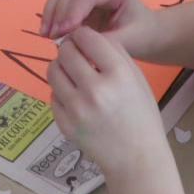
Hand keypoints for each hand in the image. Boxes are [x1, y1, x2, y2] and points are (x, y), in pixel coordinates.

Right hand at [40, 0, 165, 58]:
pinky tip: (47, 32)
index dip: (72, 12)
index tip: (62, 33)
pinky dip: (51, 16)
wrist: (146, 32)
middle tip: (51, 38)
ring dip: (50, 14)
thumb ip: (104, 41)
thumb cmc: (141, 34)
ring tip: (46, 36)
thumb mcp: (129, 40)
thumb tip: (76, 44)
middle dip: (58, 14)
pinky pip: (59, 2)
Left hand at [49, 27, 171, 175]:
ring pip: (53, 71)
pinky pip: (52, 95)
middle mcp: (96, 90)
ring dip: (61, 68)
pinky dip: (61, 92)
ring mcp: (77, 109)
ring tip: (73, 75)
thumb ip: (113, 54)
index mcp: (119, 75)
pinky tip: (75, 98)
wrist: (137, 158)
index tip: (84, 41)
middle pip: (65, 52)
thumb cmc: (141, 115)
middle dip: (69, 50)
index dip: (82, 35)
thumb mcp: (136, 78)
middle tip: (76, 56)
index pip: (86, 37)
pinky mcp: (65, 125)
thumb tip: (83, 35)